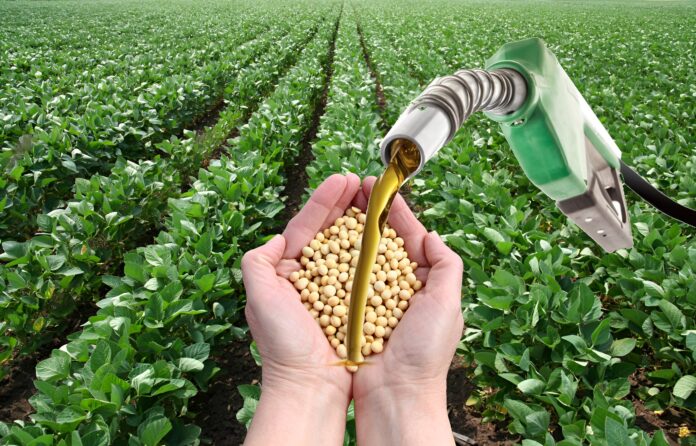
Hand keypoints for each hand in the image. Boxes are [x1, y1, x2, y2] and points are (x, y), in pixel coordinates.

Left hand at [241, 173, 360, 445]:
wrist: (310, 386)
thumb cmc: (283, 345)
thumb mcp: (259, 298)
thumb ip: (257, 262)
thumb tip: (275, 239)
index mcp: (288, 271)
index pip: (307, 226)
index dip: (325, 200)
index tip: (343, 179)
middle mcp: (312, 276)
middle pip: (331, 230)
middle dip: (347, 203)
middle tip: (364, 182)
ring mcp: (336, 289)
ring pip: (351, 246)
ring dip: (363, 220)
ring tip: (376, 199)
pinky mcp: (357, 303)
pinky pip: (366, 270)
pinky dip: (375, 250)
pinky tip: (385, 235)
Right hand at [351, 177, 463, 445]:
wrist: (394, 396)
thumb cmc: (424, 354)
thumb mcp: (448, 305)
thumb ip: (446, 266)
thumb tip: (431, 235)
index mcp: (423, 283)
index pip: (410, 238)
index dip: (397, 212)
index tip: (384, 189)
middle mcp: (396, 287)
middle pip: (381, 241)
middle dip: (370, 214)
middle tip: (356, 189)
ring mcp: (369, 298)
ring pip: (359, 255)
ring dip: (350, 229)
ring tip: (339, 205)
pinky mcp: (348, 310)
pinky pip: (339, 278)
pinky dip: (333, 258)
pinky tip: (325, 241)